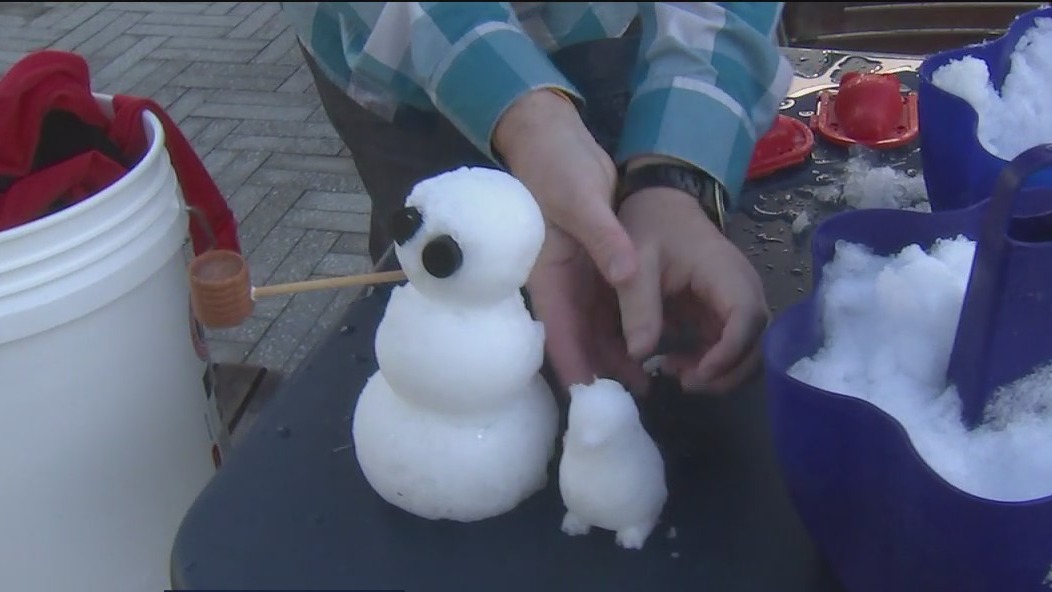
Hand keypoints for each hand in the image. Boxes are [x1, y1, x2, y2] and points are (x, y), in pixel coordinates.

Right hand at [493, 90, 645, 391]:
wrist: (555, 143)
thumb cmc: (557, 169)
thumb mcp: (580, 200)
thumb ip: (604, 238)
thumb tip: (626, 275)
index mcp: (549, 276)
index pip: (558, 333)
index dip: (574, 367)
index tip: (593, 397)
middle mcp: (563, 286)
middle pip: (580, 341)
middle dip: (602, 373)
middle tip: (633, 401)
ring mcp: (579, 280)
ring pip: (596, 331)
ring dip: (618, 357)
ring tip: (649, 384)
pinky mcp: (596, 270)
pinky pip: (610, 311)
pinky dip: (627, 332)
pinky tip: (651, 349)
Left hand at [616, 186, 769, 393]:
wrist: (660, 205)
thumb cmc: (650, 227)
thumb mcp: (636, 263)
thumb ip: (638, 306)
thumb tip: (640, 355)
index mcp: (725, 272)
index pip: (747, 318)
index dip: (729, 352)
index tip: (697, 373)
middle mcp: (743, 289)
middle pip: (757, 343)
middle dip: (726, 372)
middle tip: (684, 383)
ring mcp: (737, 302)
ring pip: (748, 350)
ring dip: (719, 372)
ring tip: (676, 375)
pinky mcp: (725, 312)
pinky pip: (730, 346)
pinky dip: (709, 363)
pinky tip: (676, 365)